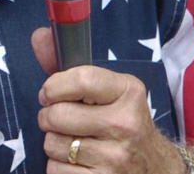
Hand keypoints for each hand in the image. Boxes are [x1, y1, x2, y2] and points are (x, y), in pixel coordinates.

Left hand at [30, 27, 181, 172]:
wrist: (155, 168)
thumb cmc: (119, 122)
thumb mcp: (105, 91)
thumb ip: (68, 66)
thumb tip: (38, 35)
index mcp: (129, 92)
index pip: (81, 79)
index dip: (54, 86)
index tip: (49, 93)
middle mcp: (127, 124)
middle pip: (58, 115)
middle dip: (49, 117)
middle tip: (61, 121)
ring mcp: (116, 157)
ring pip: (53, 144)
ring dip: (55, 144)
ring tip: (75, 143)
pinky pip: (55, 170)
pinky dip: (59, 167)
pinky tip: (79, 164)